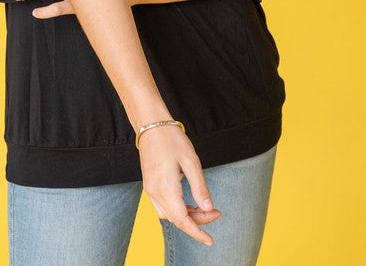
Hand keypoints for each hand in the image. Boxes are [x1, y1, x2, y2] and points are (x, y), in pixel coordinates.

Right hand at [138, 123, 221, 245]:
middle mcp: (155, 192)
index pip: (182, 220)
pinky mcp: (149, 185)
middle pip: (177, 219)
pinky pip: (163, 207)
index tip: (210, 241)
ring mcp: (150, 189)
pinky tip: (188, 203)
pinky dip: (177, 210)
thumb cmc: (172, 139)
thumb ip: (199, 186)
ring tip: (203, 207)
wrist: (151, 125)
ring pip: (169, 215)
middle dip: (197, 221)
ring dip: (186, 217)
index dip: (197, 233)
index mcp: (166, 187)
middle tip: (216, 212)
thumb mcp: (191, 161)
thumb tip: (208, 208)